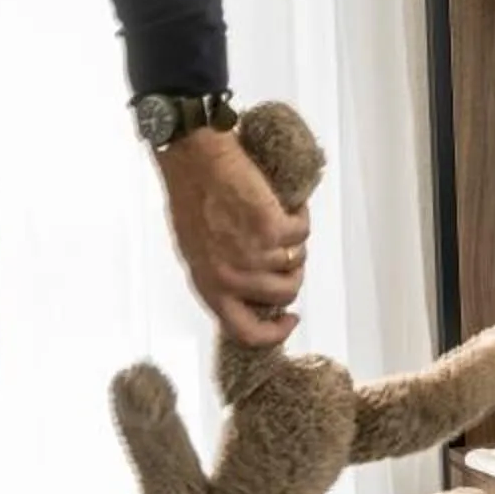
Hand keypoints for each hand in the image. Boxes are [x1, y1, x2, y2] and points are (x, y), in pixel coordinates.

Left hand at [158, 128, 309, 346]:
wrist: (195, 160)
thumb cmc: (192, 198)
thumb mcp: (198, 251)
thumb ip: (223, 276)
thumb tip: (255, 288)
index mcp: (208, 285)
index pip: (246, 332)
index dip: (275, 333)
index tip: (290, 319)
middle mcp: (231, 278)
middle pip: (284, 295)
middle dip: (292, 272)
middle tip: (285, 250)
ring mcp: (253, 255)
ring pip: (298, 262)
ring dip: (295, 242)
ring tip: (278, 219)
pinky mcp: (273, 230)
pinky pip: (302, 233)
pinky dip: (298, 216)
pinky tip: (282, 203)